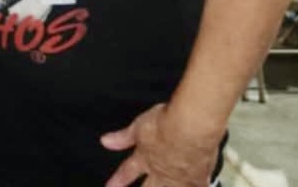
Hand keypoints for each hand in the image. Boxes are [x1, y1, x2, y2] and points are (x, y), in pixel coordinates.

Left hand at [101, 103, 218, 186]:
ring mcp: (180, 178)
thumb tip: (105, 142)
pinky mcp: (200, 178)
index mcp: (145, 158)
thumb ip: (123, 137)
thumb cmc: (166, 124)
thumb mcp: (139, 127)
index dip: (118, 181)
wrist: (191, 128)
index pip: (127, 172)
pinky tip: (196, 185)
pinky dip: (194, 186)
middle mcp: (161, 172)